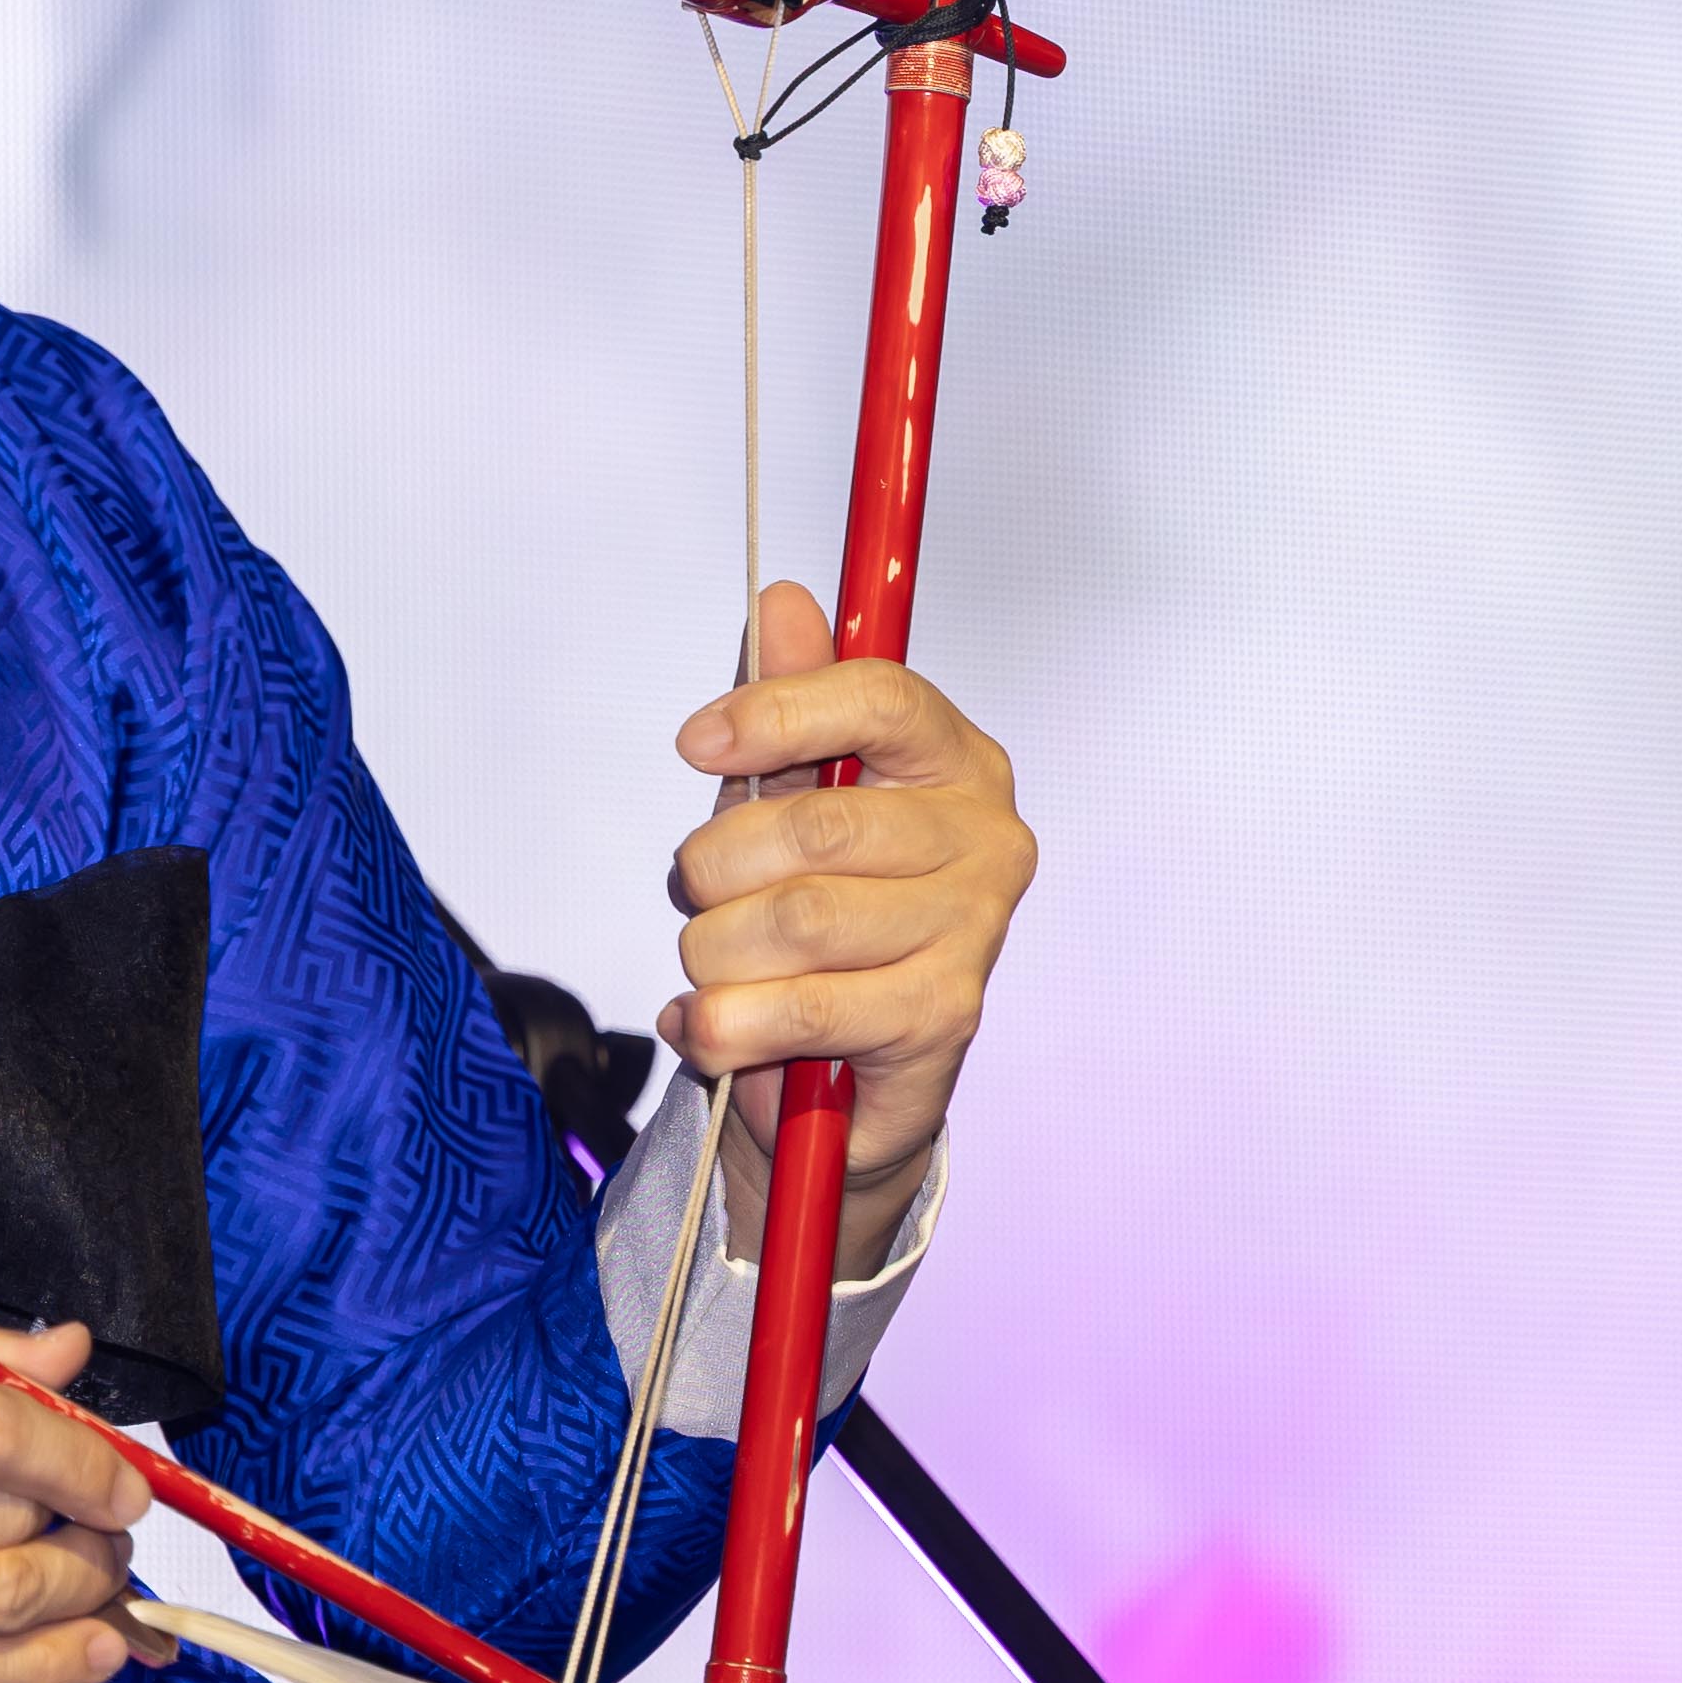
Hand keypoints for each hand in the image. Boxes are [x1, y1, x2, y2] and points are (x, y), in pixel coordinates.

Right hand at [0, 1313, 154, 1682]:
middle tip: (114, 1507)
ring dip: (88, 1587)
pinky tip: (102, 1646)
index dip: (80, 1450)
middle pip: (11, 1524)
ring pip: (9, 1608)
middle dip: (92, 1518)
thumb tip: (67, 1351)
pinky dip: (54, 1668)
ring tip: (104, 1563)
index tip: (122, 1463)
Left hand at [659, 576, 1036, 1244]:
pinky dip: (721, 1022)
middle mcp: (988, 840)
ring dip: (712, 952)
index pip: (880, 698)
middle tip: (695, 895)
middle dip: (714, 868)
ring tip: (708, 967)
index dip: (776, 711)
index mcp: (957, 761)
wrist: (848, 1081)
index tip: (693, 743)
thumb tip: (782, 601)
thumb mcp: (789, 797)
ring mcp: (974, 933)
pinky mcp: (944, 1021)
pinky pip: (799, 1008)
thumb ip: (786, 702)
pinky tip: (705, 1024)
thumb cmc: (820, 912)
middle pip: (814, 825)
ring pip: (795, 922)